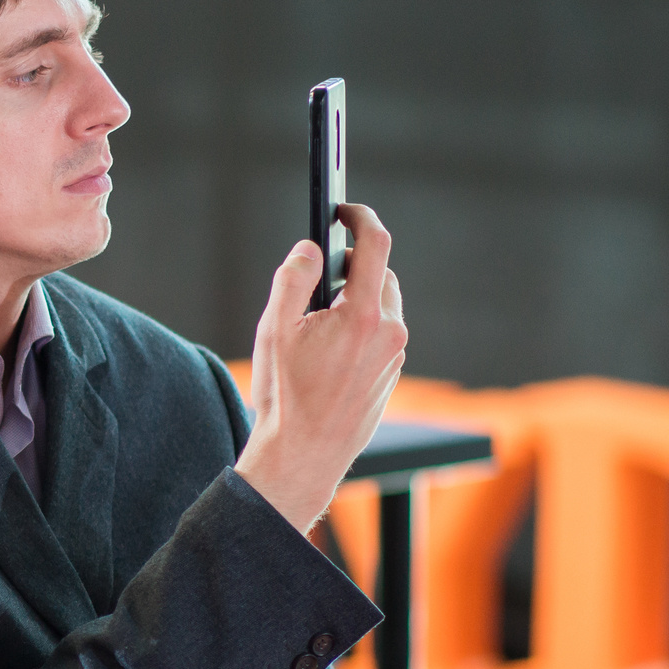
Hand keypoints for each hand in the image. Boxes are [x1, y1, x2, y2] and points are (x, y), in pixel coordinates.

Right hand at [235, 201, 407, 530]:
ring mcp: (393, 358)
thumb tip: (309, 250)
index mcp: (363, 315)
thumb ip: (293, 279)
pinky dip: (359, 330)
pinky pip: (380, 336)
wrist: (302, 458)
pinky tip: (327, 356)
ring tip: (316, 330)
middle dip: (351, 269)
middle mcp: (389, 333)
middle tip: (317, 282)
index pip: (375, 245)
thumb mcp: (274, 330)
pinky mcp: (391, 376)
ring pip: (381, 307)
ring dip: (355, 302)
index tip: (344, 209)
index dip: (359, 217)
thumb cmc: (286, 399)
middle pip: (380, 275)